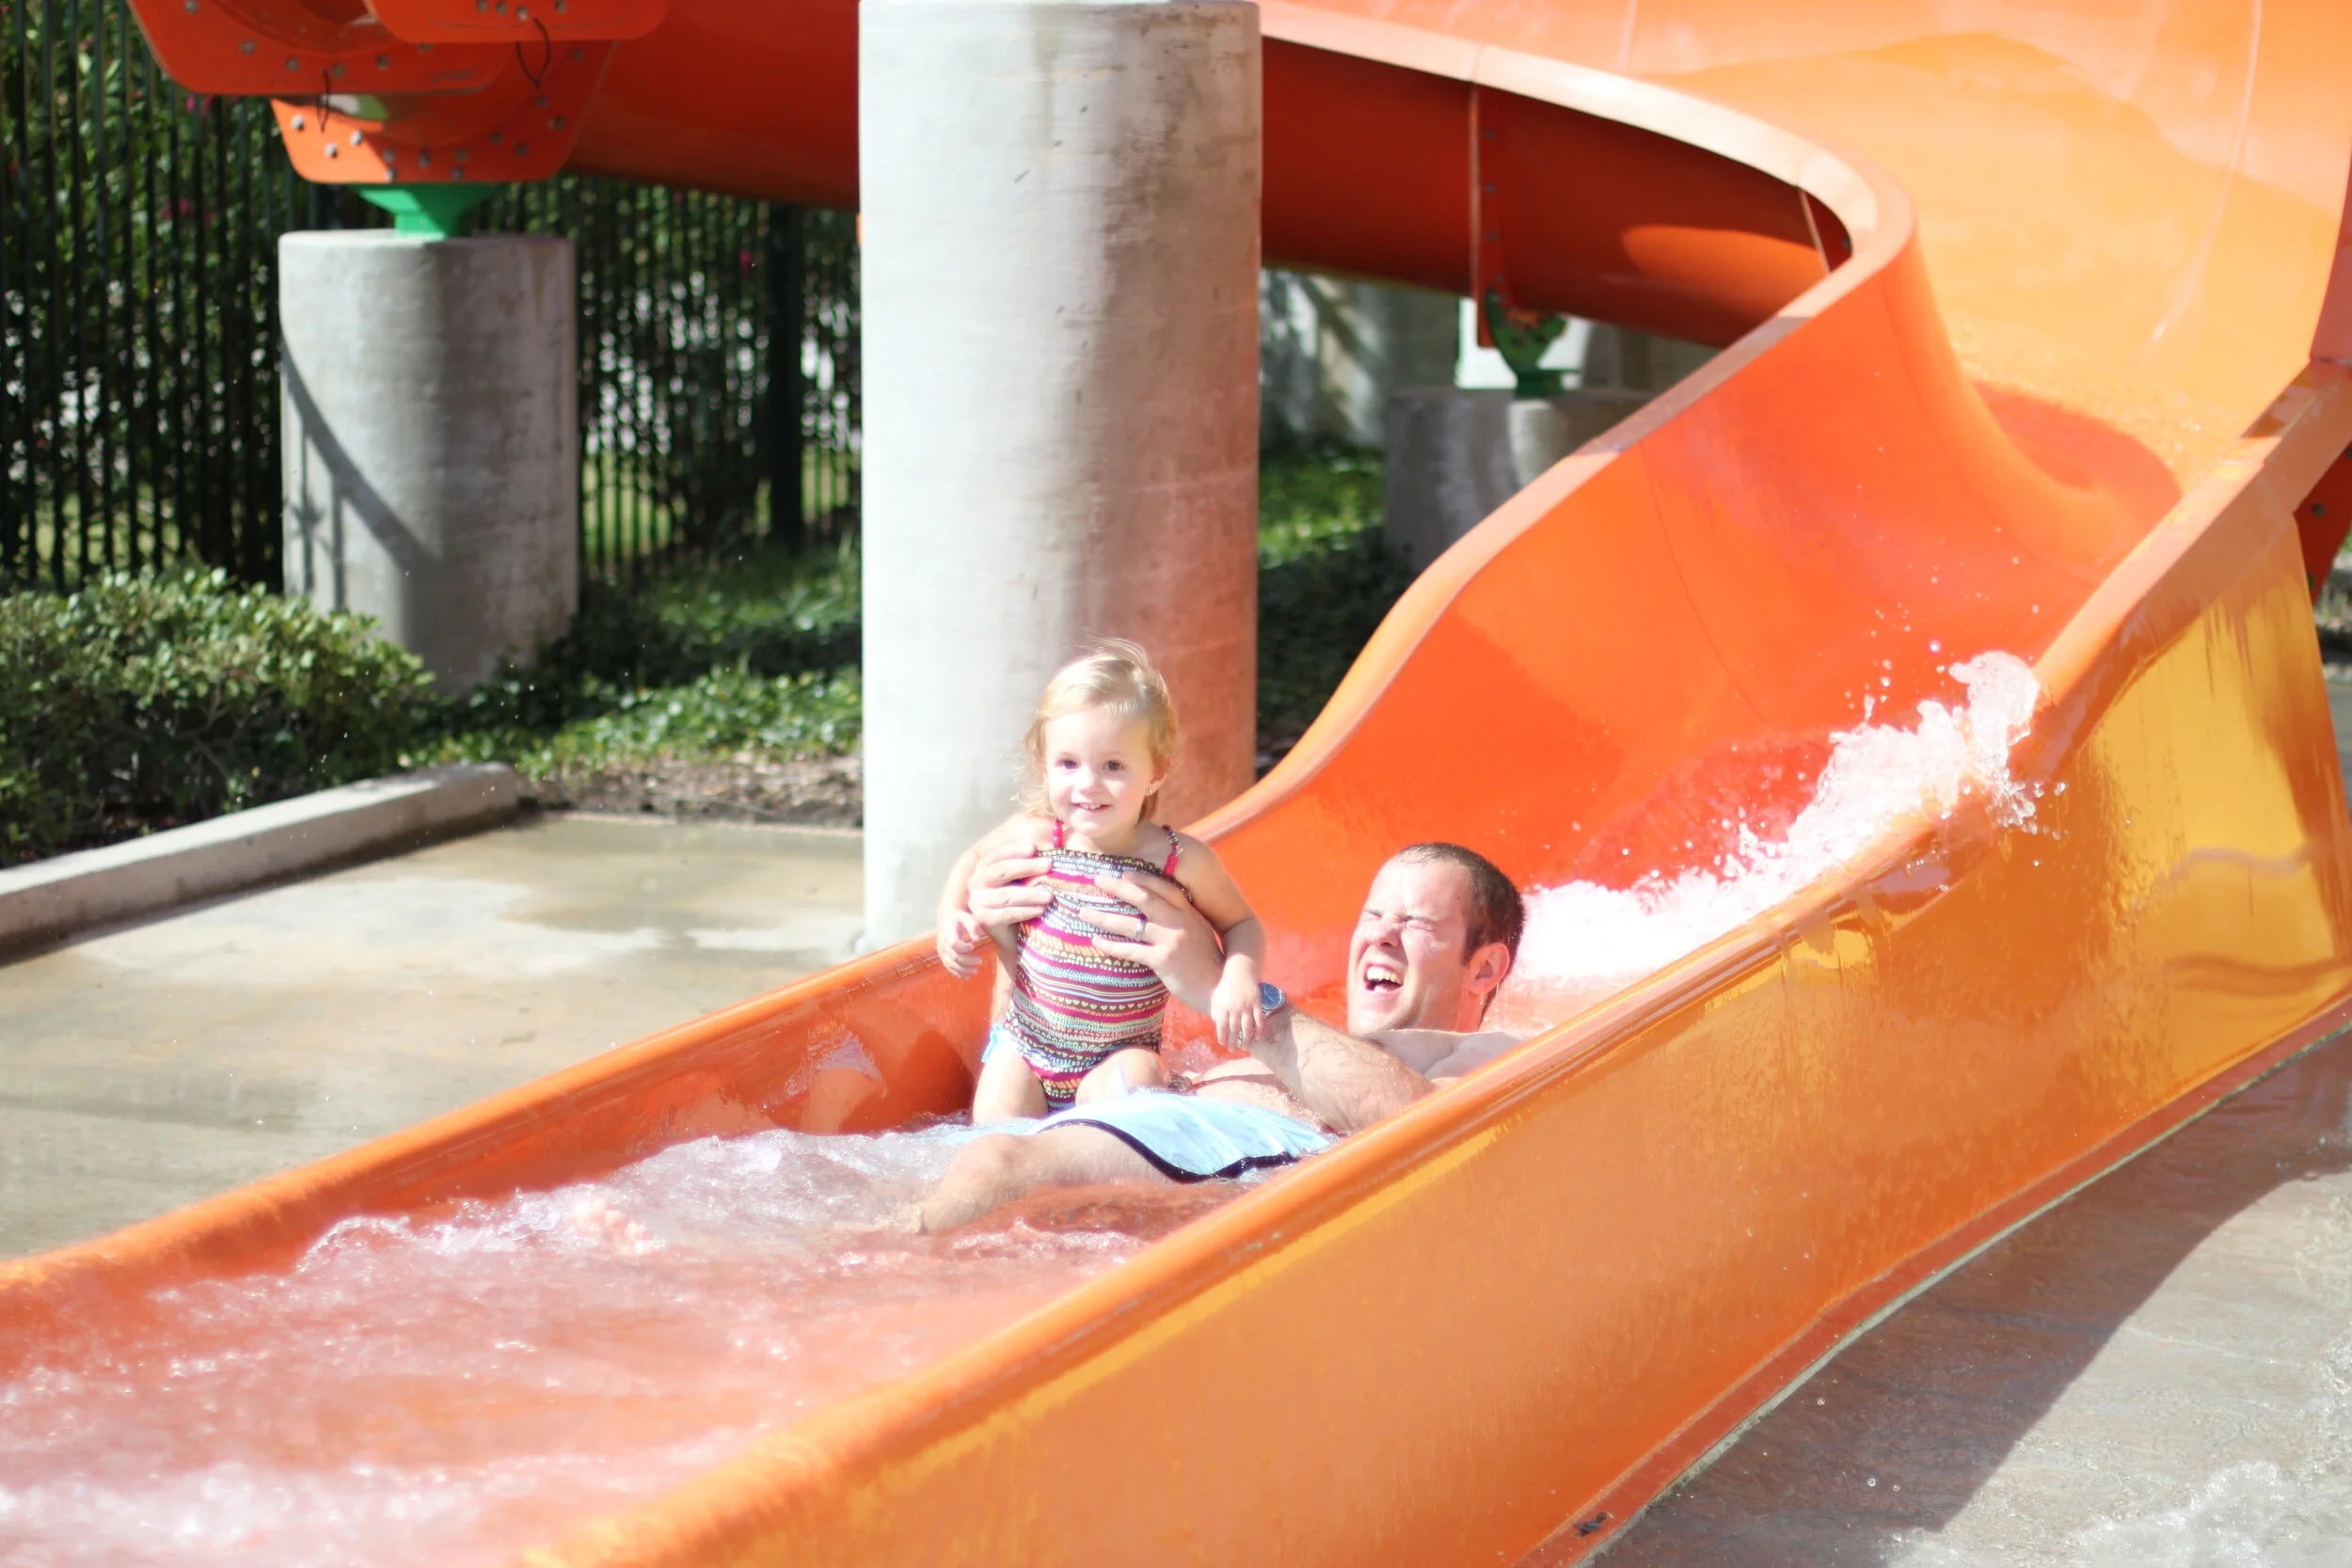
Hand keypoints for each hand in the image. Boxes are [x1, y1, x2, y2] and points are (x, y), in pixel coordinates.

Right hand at [936, 909, 987, 978]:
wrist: (947, 916)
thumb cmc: (960, 917)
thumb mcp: (967, 917)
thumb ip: (972, 927)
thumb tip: (978, 939)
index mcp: (948, 934)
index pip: (954, 944)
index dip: (963, 947)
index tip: (973, 946)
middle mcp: (943, 944)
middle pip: (954, 957)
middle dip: (968, 961)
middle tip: (981, 961)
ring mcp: (941, 951)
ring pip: (951, 964)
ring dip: (963, 970)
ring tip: (976, 971)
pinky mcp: (943, 955)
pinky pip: (948, 966)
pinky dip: (957, 973)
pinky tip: (966, 977)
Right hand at [967, 839, 1051, 935]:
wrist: (1014, 932)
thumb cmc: (1022, 898)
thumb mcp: (1025, 876)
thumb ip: (1032, 858)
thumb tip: (1051, 839)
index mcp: (985, 866)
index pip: (998, 854)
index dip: (1015, 850)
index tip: (1034, 848)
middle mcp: (976, 881)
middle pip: (1001, 871)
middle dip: (1026, 867)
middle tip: (1048, 866)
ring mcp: (977, 901)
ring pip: (1005, 895)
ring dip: (1030, 894)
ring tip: (1049, 895)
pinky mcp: (984, 919)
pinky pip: (1007, 914)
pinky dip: (1025, 911)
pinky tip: (1041, 910)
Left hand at [1084, 867, 1224, 1011]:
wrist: (1219, 988)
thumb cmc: (1208, 962)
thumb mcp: (1199, 933)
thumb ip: (1182, 920)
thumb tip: (1159, 912)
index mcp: (1189, 913)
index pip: (1164, 888)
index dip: (1143, 879)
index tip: (1124, 873)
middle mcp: (1179, 923)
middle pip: (1144, 899)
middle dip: (1118, 887)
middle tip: (1098, 879)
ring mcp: (1170, 941)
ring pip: (1131, 924)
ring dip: (1104, 917)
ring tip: (1084, 912)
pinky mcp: (1162, 961)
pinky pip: (1130, 950)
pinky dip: (1111, 945)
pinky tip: (1096, 941)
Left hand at [1210, 965, 1264, 1051]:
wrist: (1240, 972)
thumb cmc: (1226, 986)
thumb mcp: (1216, 997)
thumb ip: (1215, 1011)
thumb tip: (1216, 1024)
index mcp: (1223, 1007)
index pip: (1222, 1026)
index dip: (1222, 1036)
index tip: (1223, 1043)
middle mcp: (1235, 1008)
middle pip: (1234, 1029)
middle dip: (1233, 1041)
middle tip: (1232, 1049)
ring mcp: (1247, 1006)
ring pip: (1247, 1026)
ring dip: (1246, 1039)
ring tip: (1245, 1047)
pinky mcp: (1257, 1003)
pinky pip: (1259, 1019)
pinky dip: (1259, 1029)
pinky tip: (1257, 1037)